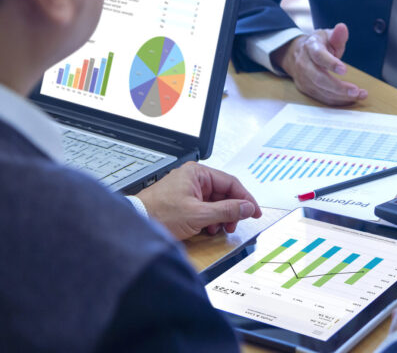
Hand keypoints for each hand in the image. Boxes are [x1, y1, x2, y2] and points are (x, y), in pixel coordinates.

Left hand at [136, 162, 260, 239]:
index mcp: (198, 173)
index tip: (254, 211)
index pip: (231, 183)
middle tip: (235, 224)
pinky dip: (210, 220)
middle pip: (224, 193)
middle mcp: (194, 179)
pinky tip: (208, 229)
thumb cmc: (158, 214)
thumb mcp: (198, 214)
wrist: (135, 224)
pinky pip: (205, 208)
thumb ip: (227, 211)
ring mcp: (188, 190)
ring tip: (219, 229)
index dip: (246, 199)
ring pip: (216, 203)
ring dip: (221, 217)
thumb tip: (247, 208)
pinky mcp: (184, 202)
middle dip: (231, 211)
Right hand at [272, 23, 367, 105]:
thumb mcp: (326, 36)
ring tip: (359, 94)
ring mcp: (303, 78)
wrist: (294, 53)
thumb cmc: (316, 45)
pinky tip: (350, 98)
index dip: (331, 63)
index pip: (319, 56)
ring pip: (321, 91)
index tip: (344, 70)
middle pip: (319, 78)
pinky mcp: (306, 89)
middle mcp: (304, 64)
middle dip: (338, 87)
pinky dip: (337, 100)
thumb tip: (342, 28)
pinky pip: (322, 98)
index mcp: (310, 47)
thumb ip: (337, 36)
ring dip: (341, 96)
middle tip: (355, 90)